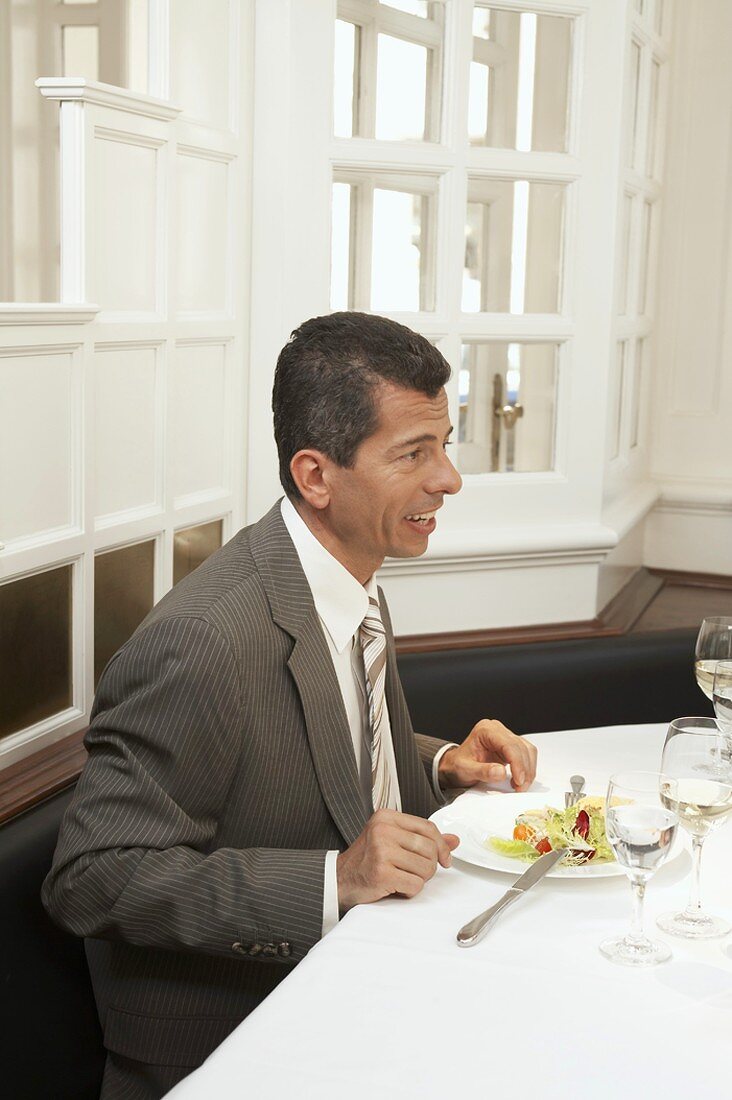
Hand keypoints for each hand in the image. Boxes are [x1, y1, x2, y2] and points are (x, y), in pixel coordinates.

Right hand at [336, 809, 459, 913]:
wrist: (339, 880)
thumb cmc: (367, 861)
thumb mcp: (393, 841)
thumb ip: (423, 838)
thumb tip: (454, 840)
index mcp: (386, 817)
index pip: (428, 827)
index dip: (442, 846)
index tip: (445, 859)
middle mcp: (383, 830)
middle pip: (429, 848)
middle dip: (429, 866)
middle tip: (414, 872)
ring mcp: (381, 851)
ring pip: (426, 868)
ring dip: (419, 879)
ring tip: (402, 878)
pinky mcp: (381, 873)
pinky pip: (415, 885)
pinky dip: (410, 891)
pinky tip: (396, 887)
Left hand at [438, 719, 536, 791]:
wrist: (455, 766)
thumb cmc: (458, 765)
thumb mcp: (466, 770)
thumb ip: (482, 771)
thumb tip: (501, 772)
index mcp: (486, 730)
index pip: (509, 744)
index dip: (517, 763)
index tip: (519, 780)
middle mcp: (497, 730)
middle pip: (520, 747)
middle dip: (524, 769)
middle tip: (520, 787)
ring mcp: (505, 737)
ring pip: (527, 750)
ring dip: (528, 770)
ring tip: (520, 786)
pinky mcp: (511, 746)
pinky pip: (526, 754)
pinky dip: (526, 768)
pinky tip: (519, 779)